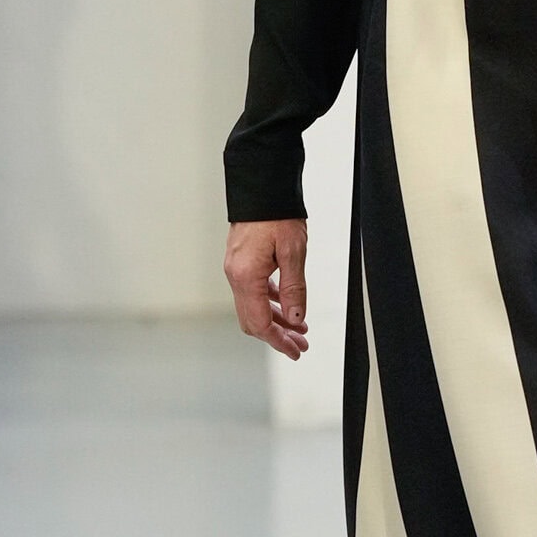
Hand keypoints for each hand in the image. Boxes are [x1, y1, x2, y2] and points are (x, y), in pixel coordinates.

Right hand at [224, 218, 308, 358]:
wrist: (262, 186)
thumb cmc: (276, 214)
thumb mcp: (293, 252)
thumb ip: (294, 288)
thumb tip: (295, 318)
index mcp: (246, 277)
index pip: (260, 322)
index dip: (279, 341)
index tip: (296, 351)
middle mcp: (236, 276)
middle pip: (253, 320)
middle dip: (277, 336)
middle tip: (300, 346)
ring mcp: (236, 269)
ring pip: (254, 307)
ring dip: (276, 320)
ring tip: (298, 330)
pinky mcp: (241, 262)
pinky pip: (254, 291)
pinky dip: (270, 302)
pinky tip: (286, 306)